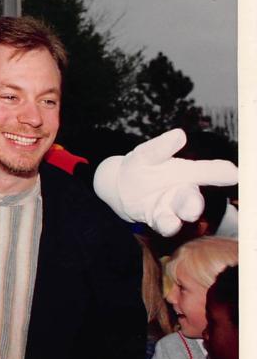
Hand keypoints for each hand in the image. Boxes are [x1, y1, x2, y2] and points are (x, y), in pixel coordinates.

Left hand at [92, 129, 237, 235]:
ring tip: (175, 221)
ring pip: (178, 215)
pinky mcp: (157, 220)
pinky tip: (170, 224)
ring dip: (178, 218)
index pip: (206, 171)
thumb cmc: (143, 167)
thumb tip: (179, 134)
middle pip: (192, 199)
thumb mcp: (148, 155)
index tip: (234, 173)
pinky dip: (167, 225)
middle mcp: (183, 193)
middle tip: (194, 206)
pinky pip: (163, 224)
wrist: (123, 187)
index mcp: (187, 173)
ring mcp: (171, 208)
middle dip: (193, 203)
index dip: (220, 172)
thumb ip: (162, 147)